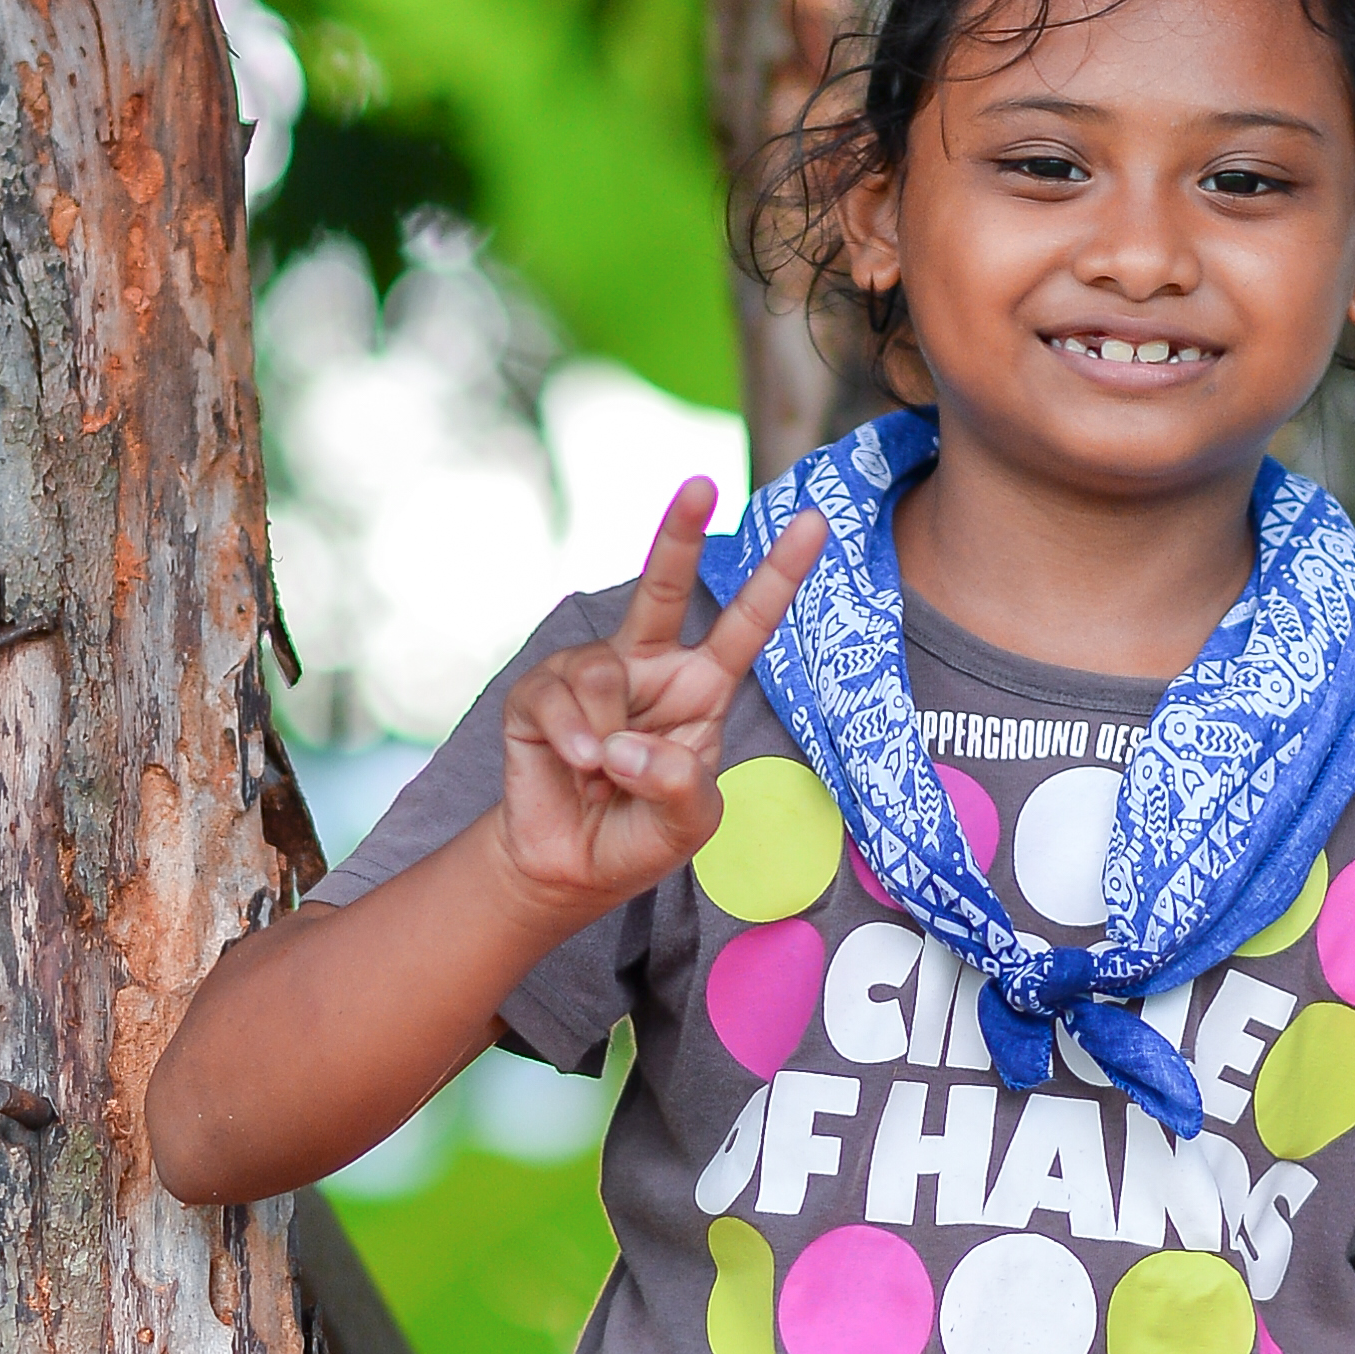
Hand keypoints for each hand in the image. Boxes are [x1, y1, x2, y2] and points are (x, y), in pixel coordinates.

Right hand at [493, 479, 829, 926]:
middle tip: (701, 484)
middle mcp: (648, 668)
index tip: (815, 523)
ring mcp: (592, 675)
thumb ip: (679, 787)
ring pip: (601, 672)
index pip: (746, 625)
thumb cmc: (642, 835)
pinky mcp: (538, 695)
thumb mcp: (690, 824)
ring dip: (605, 738)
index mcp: (701, 688)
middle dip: (680, 534)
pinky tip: (576, 768)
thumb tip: (623, 743)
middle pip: (663, 587)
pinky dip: (571, 739)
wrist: (573, 869)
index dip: (778, 576)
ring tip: (603, 776)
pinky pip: (556, 699)